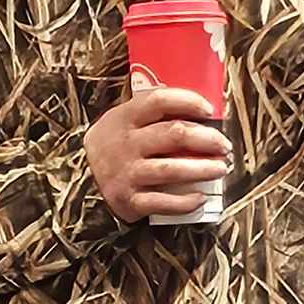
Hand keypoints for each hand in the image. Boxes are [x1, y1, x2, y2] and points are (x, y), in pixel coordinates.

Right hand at [87, 79, 230, 224]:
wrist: (79, 177)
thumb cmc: (115, 143)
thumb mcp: (123, 119)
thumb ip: (152, 112)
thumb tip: (201, 110)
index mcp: (125, 118)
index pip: (159, 101)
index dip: (188, 101)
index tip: (209, 109)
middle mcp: (126, 144)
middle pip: (174, 135)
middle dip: (207, 139)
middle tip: (224, 145)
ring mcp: (126, 173)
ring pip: (172, 169)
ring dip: (203, 169)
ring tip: (221, 168)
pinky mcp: (129, 200)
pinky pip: (162, 202)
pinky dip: (184, 202)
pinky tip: (200, 198)